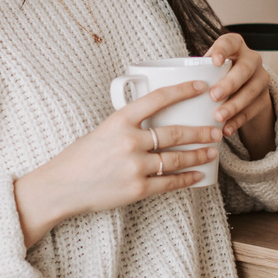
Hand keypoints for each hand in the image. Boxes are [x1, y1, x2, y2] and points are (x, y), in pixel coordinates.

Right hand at [13, 81, 220, 247]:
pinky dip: (186, 179)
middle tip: (216, 130)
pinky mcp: (136, 190)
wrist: (61, 186)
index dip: (183, 91)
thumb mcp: (103, 130)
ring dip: (198, 155)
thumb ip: (129, 125)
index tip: (201, 87)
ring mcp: (133, 167)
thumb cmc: (81, 157)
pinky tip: (197, 176)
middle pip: (174, 133)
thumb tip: (157, 121)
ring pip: (176, 159)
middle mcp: (129, 142)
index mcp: (119, 120)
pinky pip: (169, 183)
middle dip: (200, 132)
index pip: (158, 99)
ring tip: (211, 152)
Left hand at [206, 32, 274, 158]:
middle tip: (213, 96)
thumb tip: (159, 81)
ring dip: (234, 105)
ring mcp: (261, 79)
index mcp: (235, 46)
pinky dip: (238, 121)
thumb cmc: (217, 76)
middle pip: (245, 68)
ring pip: (251, 91)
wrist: (245, 90)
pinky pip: (252, 111)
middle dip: (230, 83)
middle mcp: (251, 59)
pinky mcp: (263, 99)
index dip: (223, 50)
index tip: (215, 61)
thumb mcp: (209, 68)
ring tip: (218, 117)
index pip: (230, 42)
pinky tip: (226, 129)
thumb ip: (195, 70)